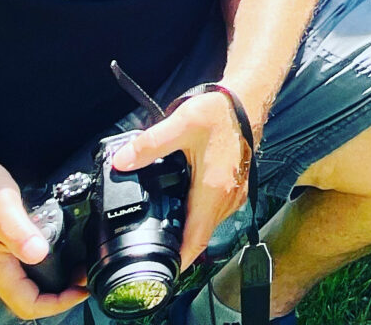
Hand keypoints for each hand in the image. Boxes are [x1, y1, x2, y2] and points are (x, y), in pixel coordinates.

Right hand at [0, 150, 88, 317]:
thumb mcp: (4, 209)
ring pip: (29, 285)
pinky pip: (26, 268)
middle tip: (87, 275)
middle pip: (30, 299)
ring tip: (81, 264)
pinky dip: (48, 266)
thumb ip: (21, 233)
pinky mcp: (1, 248)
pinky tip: (63, 250)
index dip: (57, 303)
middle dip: (61, 294)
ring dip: (56, 281)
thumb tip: (38, 254)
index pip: (28, 304)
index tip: (82, 289)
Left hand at [109, 90, 255, 281]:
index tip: (161, 273)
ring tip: (166, 230)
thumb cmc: (220, 112)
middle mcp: (226, 197)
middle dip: (179, 246)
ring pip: (209, 224)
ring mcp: (234, 193)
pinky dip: (201, 216)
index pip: (195, 240)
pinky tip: (186, 206)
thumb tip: (120, 161)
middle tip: (153, 250)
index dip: (178, 261)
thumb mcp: (181, 123)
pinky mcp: (237, 186)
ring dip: (190, 230)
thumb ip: (149, 145)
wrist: (249, 98)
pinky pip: (217, 212)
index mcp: (212, 191)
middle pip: (200, 235)